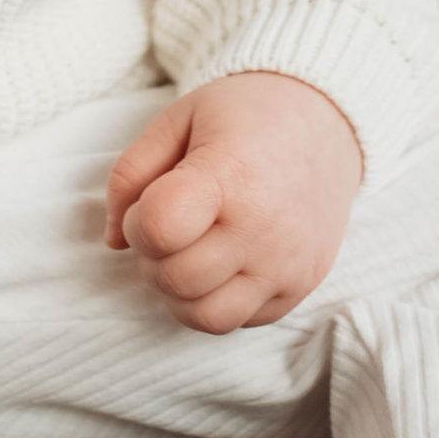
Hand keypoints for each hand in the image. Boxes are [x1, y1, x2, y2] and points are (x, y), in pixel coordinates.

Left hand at [104, 72, 360, 332]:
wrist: (325, 121)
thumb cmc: (246, 116)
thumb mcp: (177, 117)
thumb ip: (129, 174)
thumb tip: (113, 241)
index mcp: (231, 175)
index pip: (159, 228)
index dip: (138, 221)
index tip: (153, 202)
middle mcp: (264, 228)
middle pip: (175, 279)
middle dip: (154, 256)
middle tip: (171, 225)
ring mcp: (287, 264)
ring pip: (204, 316)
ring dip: (181, 290)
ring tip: (191, 251)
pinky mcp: (300, 287)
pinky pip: (240, 321)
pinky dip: (217, 299)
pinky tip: (222, 262)